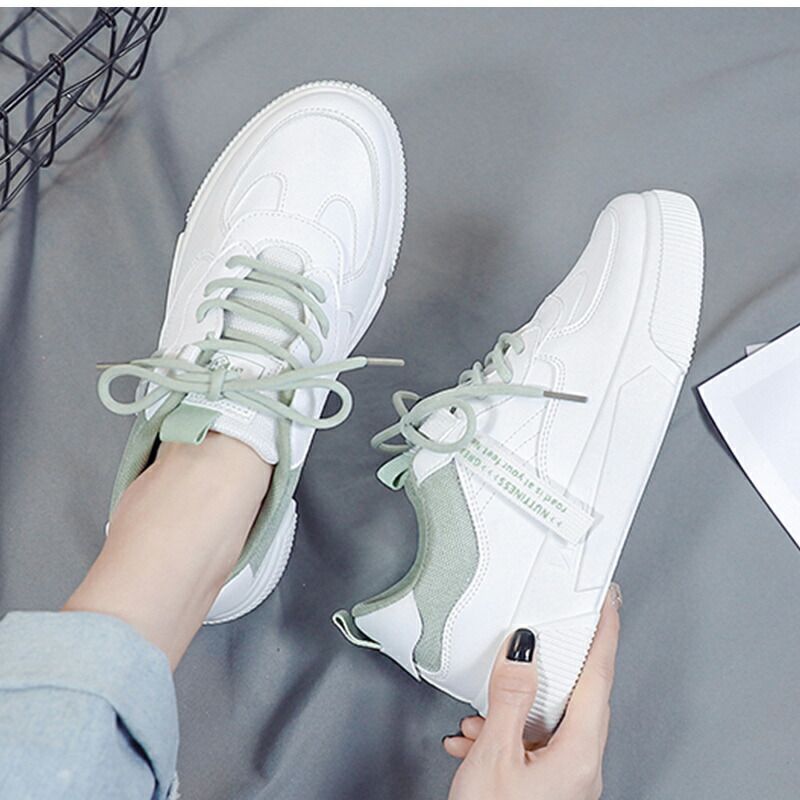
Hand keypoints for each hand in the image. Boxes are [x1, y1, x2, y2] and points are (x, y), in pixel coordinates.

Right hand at [444, 584, 621, 799]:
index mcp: (580, 750)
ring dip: (515, 706)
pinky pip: (533, 743)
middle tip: (550, 632)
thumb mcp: (494, 756)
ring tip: (483, 711)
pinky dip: (505, 733)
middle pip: (578, 695)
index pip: (599, 675)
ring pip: (549, 720)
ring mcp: (567, 777)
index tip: (608, 600)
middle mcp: (581, 763)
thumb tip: (524, 650)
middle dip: (554, 665)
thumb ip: (509, 697)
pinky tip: (476, 738)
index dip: (604, 631)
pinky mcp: (549, 787)